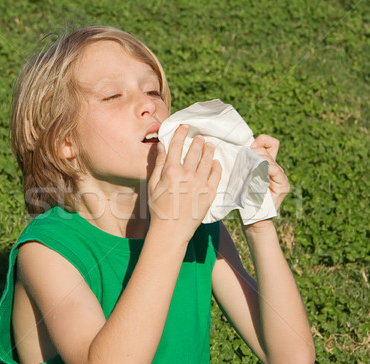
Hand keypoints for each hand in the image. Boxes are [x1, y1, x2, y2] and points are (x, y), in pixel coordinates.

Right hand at [147, 125, 221, 239]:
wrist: (171, 231)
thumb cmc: (158, 208)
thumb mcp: (152, 185)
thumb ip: (158, 164)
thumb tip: (162, 146)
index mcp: (171, 171)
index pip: (176, 146)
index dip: (181, 133)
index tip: (185, 127)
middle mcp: (187, 174)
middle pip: (194, 151)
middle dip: (197, 141)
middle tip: (200, 137)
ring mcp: (200, 184)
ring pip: (207, 160)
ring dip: (208, 150)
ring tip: (209, 145)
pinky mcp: (209, 194)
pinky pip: (215, 175)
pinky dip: (216, 166)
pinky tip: (215, 162)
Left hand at [250, 135, 289, 210]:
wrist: (251, 217)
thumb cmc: (243, 198)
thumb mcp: (242, 176)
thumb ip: (246, 163)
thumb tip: (244, 148)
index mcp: (267, 164)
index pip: (271, 144)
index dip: (262, 141)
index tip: (250, 146)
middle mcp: (276, 169)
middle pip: (271, 148)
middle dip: (256, 151)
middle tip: (247, 159)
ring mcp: (281, 177)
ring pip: (271, 159)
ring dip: (258, 161)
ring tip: (249, 169)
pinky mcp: (283, 185)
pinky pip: (276, 171)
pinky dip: (266, 169)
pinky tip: (257, 174)